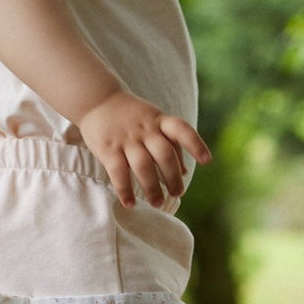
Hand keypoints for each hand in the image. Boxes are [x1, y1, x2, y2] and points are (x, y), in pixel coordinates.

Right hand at [79, 92, 210, 208]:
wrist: (97, 100)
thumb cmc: (131, 115)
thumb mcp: (154, 122)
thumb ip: (171, 144)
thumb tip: (186, 171)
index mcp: (159, 121)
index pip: (181, 130)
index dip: (196, 144)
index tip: (207, 161)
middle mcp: (145, 130)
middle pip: (164, 154)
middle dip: (173, 177)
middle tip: (177, 194)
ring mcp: (126, 139)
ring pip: (143, 166)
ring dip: (152, 188)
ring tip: (158, 203)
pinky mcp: (108, 148)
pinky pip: (118, 172)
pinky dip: (125, 190)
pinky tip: (130, 203)